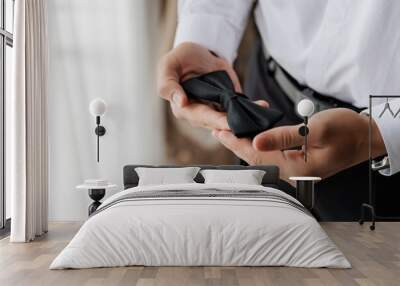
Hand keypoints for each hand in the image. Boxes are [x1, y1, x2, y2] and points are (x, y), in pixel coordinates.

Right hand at [158, 42, 264, 129]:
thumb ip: (168, 84)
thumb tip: (181, 102)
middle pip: (219, 123)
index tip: (228, 124)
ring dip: (246, 119)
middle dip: (234, 125)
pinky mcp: (230, 105)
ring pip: (232, 120)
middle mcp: (201, 114)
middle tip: (247, 125)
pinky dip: (253, 109)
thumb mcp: (168, 66)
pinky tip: (262, 106)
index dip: (214, 120)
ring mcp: (217, 111)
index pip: (201, 117)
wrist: (199, 51)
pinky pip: (242, 110)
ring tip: (260, 112)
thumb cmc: (180, 59)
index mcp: (184, 108)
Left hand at [213, 108, 386, 181]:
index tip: (220, 131)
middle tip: (219, 130)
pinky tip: (254, 135)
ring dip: (247, 143)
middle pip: (257, 159)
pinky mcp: (299, 164)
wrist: (367, 138)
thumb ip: (284, 137)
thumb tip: (255, 142)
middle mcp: (294, 174)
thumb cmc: (348, 131)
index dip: (236, 142)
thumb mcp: (315, 129)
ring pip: (263, 157)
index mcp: (297, 169)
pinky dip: (261, 144)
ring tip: (231, 131)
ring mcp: (297, 170)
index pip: (257, 156)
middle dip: (237, 143)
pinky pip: (274, 155)